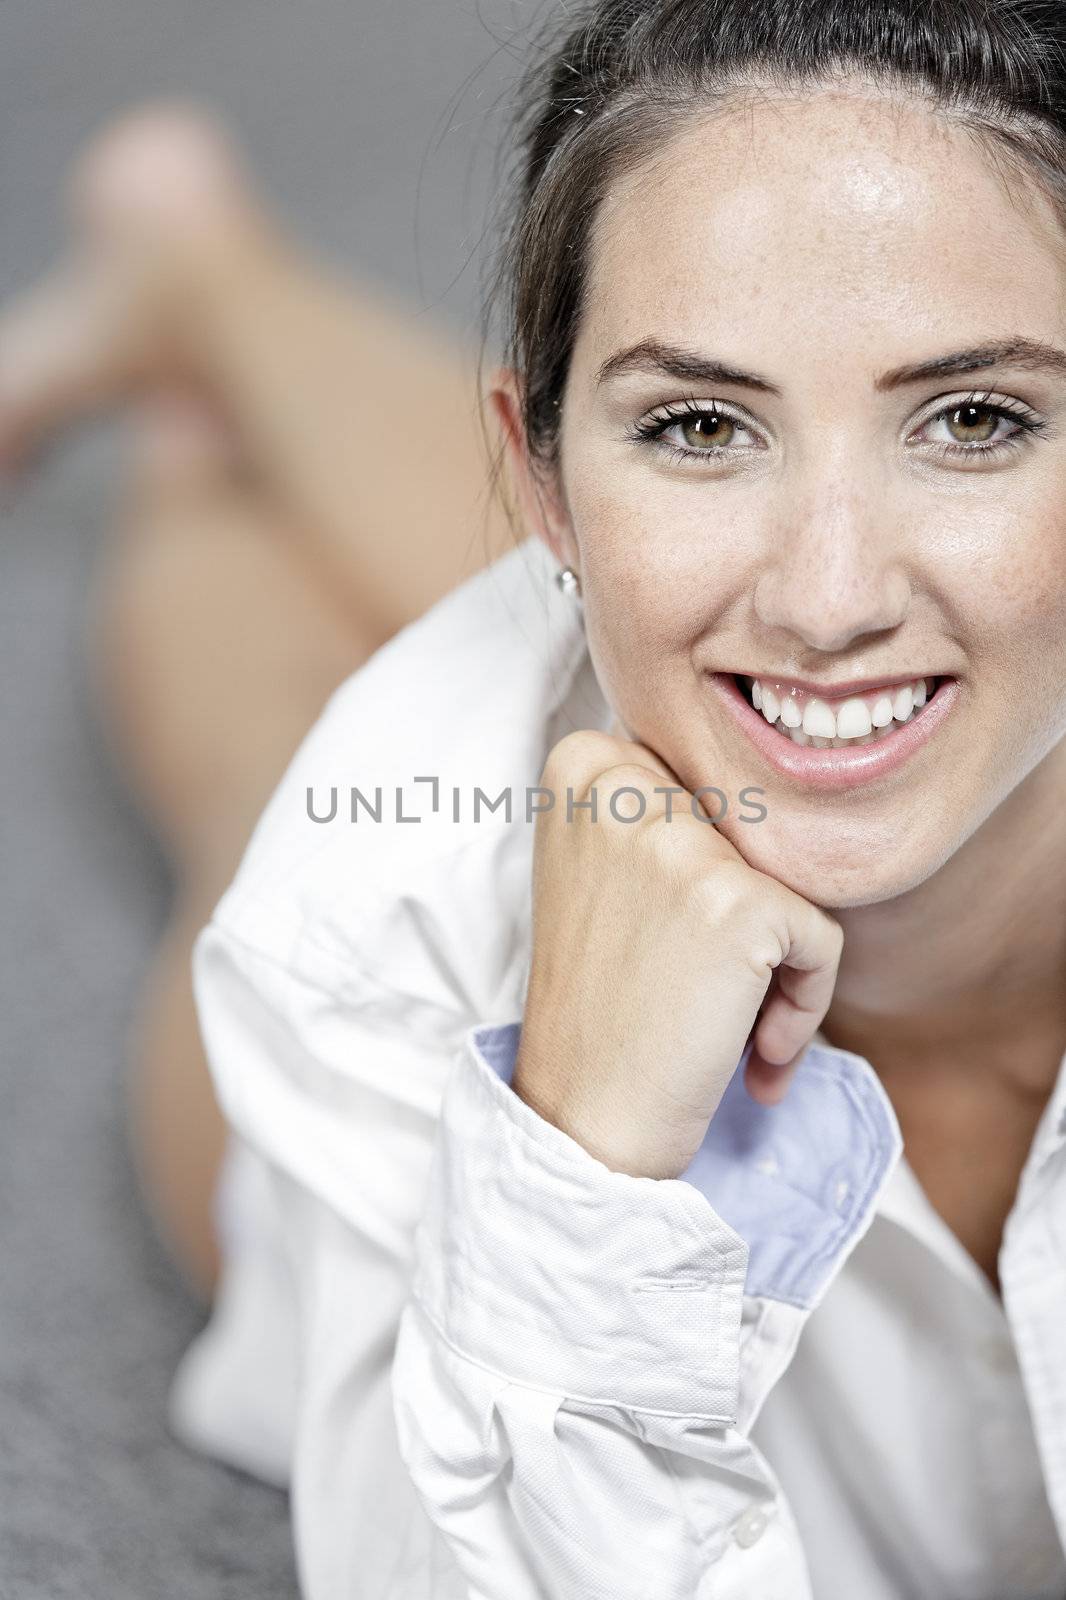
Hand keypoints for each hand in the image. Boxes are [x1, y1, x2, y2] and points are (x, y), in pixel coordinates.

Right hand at [512, 725, 842, 1178]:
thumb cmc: (600, 1007)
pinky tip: (756, 1055)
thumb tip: (769, 772)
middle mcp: (625, 785)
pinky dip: (806, 1005)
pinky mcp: (741, 902)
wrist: (584, 1120)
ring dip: (780, 968)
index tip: (671, 938)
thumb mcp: (598, 873)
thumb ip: (659, 807)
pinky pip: (823, 939)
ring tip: (734, 1030)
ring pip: (793, 883)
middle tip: (701, 991)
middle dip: (749, 917)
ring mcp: (682, 842)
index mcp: (583, 764)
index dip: (707, 871)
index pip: (706, 783)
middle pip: (752, 832)